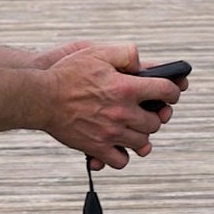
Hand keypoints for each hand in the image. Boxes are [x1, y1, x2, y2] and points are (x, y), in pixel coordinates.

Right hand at [39, 43, 181, 168]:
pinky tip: (117, 145)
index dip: (173, 91)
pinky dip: (122, 155)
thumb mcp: (98, 52)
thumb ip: (126, 54)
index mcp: (126, 88)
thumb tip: (143, 64)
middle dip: (155, 115)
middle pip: (156, 121)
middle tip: (148, 111)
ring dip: (141, 134)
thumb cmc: (67, 73)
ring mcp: (110, 132)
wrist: (40, 98)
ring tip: (133, 127)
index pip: (166, 91)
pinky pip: (120, 161)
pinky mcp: (96, 147)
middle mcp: (122, 112)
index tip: (170, 93)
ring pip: (142, 142)